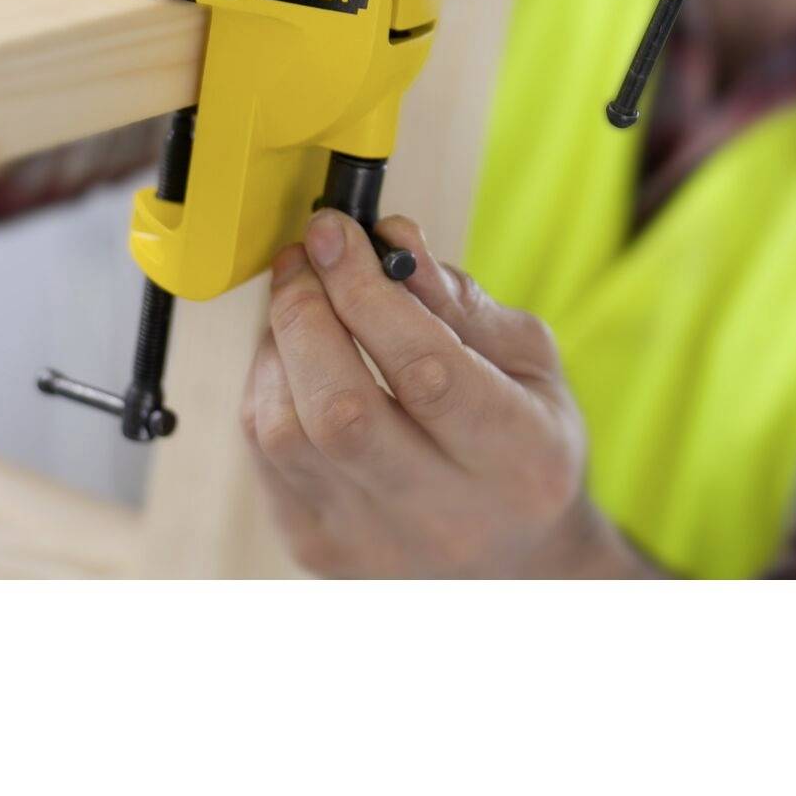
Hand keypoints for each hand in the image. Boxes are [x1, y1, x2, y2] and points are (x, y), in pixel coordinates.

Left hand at [241, 210, 650, 577]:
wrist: (515, 564)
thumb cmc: (526, 447)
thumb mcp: (531, 363)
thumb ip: (461, 300)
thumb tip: (390, 239)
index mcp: (516, 459)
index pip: (425, 370)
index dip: (366, 290)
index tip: (336, 231)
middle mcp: (441, 516)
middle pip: (340, 411)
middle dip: (307, 311)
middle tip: (309, 253)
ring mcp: (370, 543)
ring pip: (286, 433)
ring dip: (279, 345)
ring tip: (303, 299)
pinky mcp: (317, 549)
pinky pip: (264, 456)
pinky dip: (267, 387)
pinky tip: (294, 356)